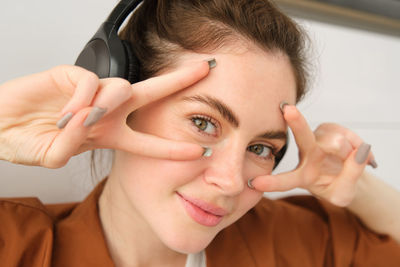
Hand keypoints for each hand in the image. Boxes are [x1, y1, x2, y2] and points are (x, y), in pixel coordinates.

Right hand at [0, 62, 210, 167]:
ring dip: (107, 106)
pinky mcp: (72, 75)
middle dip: (178, 82)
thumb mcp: (56, 155)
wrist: (1, 126)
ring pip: (120, 89)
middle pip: (150, 94)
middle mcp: (107, 112)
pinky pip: (90, 85)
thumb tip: (87, 119)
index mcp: (109, 134)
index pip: (148, 141)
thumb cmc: (28, 140)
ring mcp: (91, 93)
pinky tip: (67, 113)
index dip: (172, 148)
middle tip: (205, 69)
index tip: (199, 151)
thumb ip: (72, 145)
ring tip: (85, 121)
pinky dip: (80, 101)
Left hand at [251, 104, 375, 206]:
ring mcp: (317, 139)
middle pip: (302, 139)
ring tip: (353, 160)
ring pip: (336, 141)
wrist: (349, 175)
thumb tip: (356, 153)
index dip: (272, 183)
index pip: (286, 180)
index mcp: (301, 176)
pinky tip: (357, 152)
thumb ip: (350, 177)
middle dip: (297, 123)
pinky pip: (348, 135)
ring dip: (348, 152)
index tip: (254, 183)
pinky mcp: (329, 129)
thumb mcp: (343, 194)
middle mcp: (305, 155)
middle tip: (288, 110)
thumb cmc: (338, 187)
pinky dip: (358, 146)